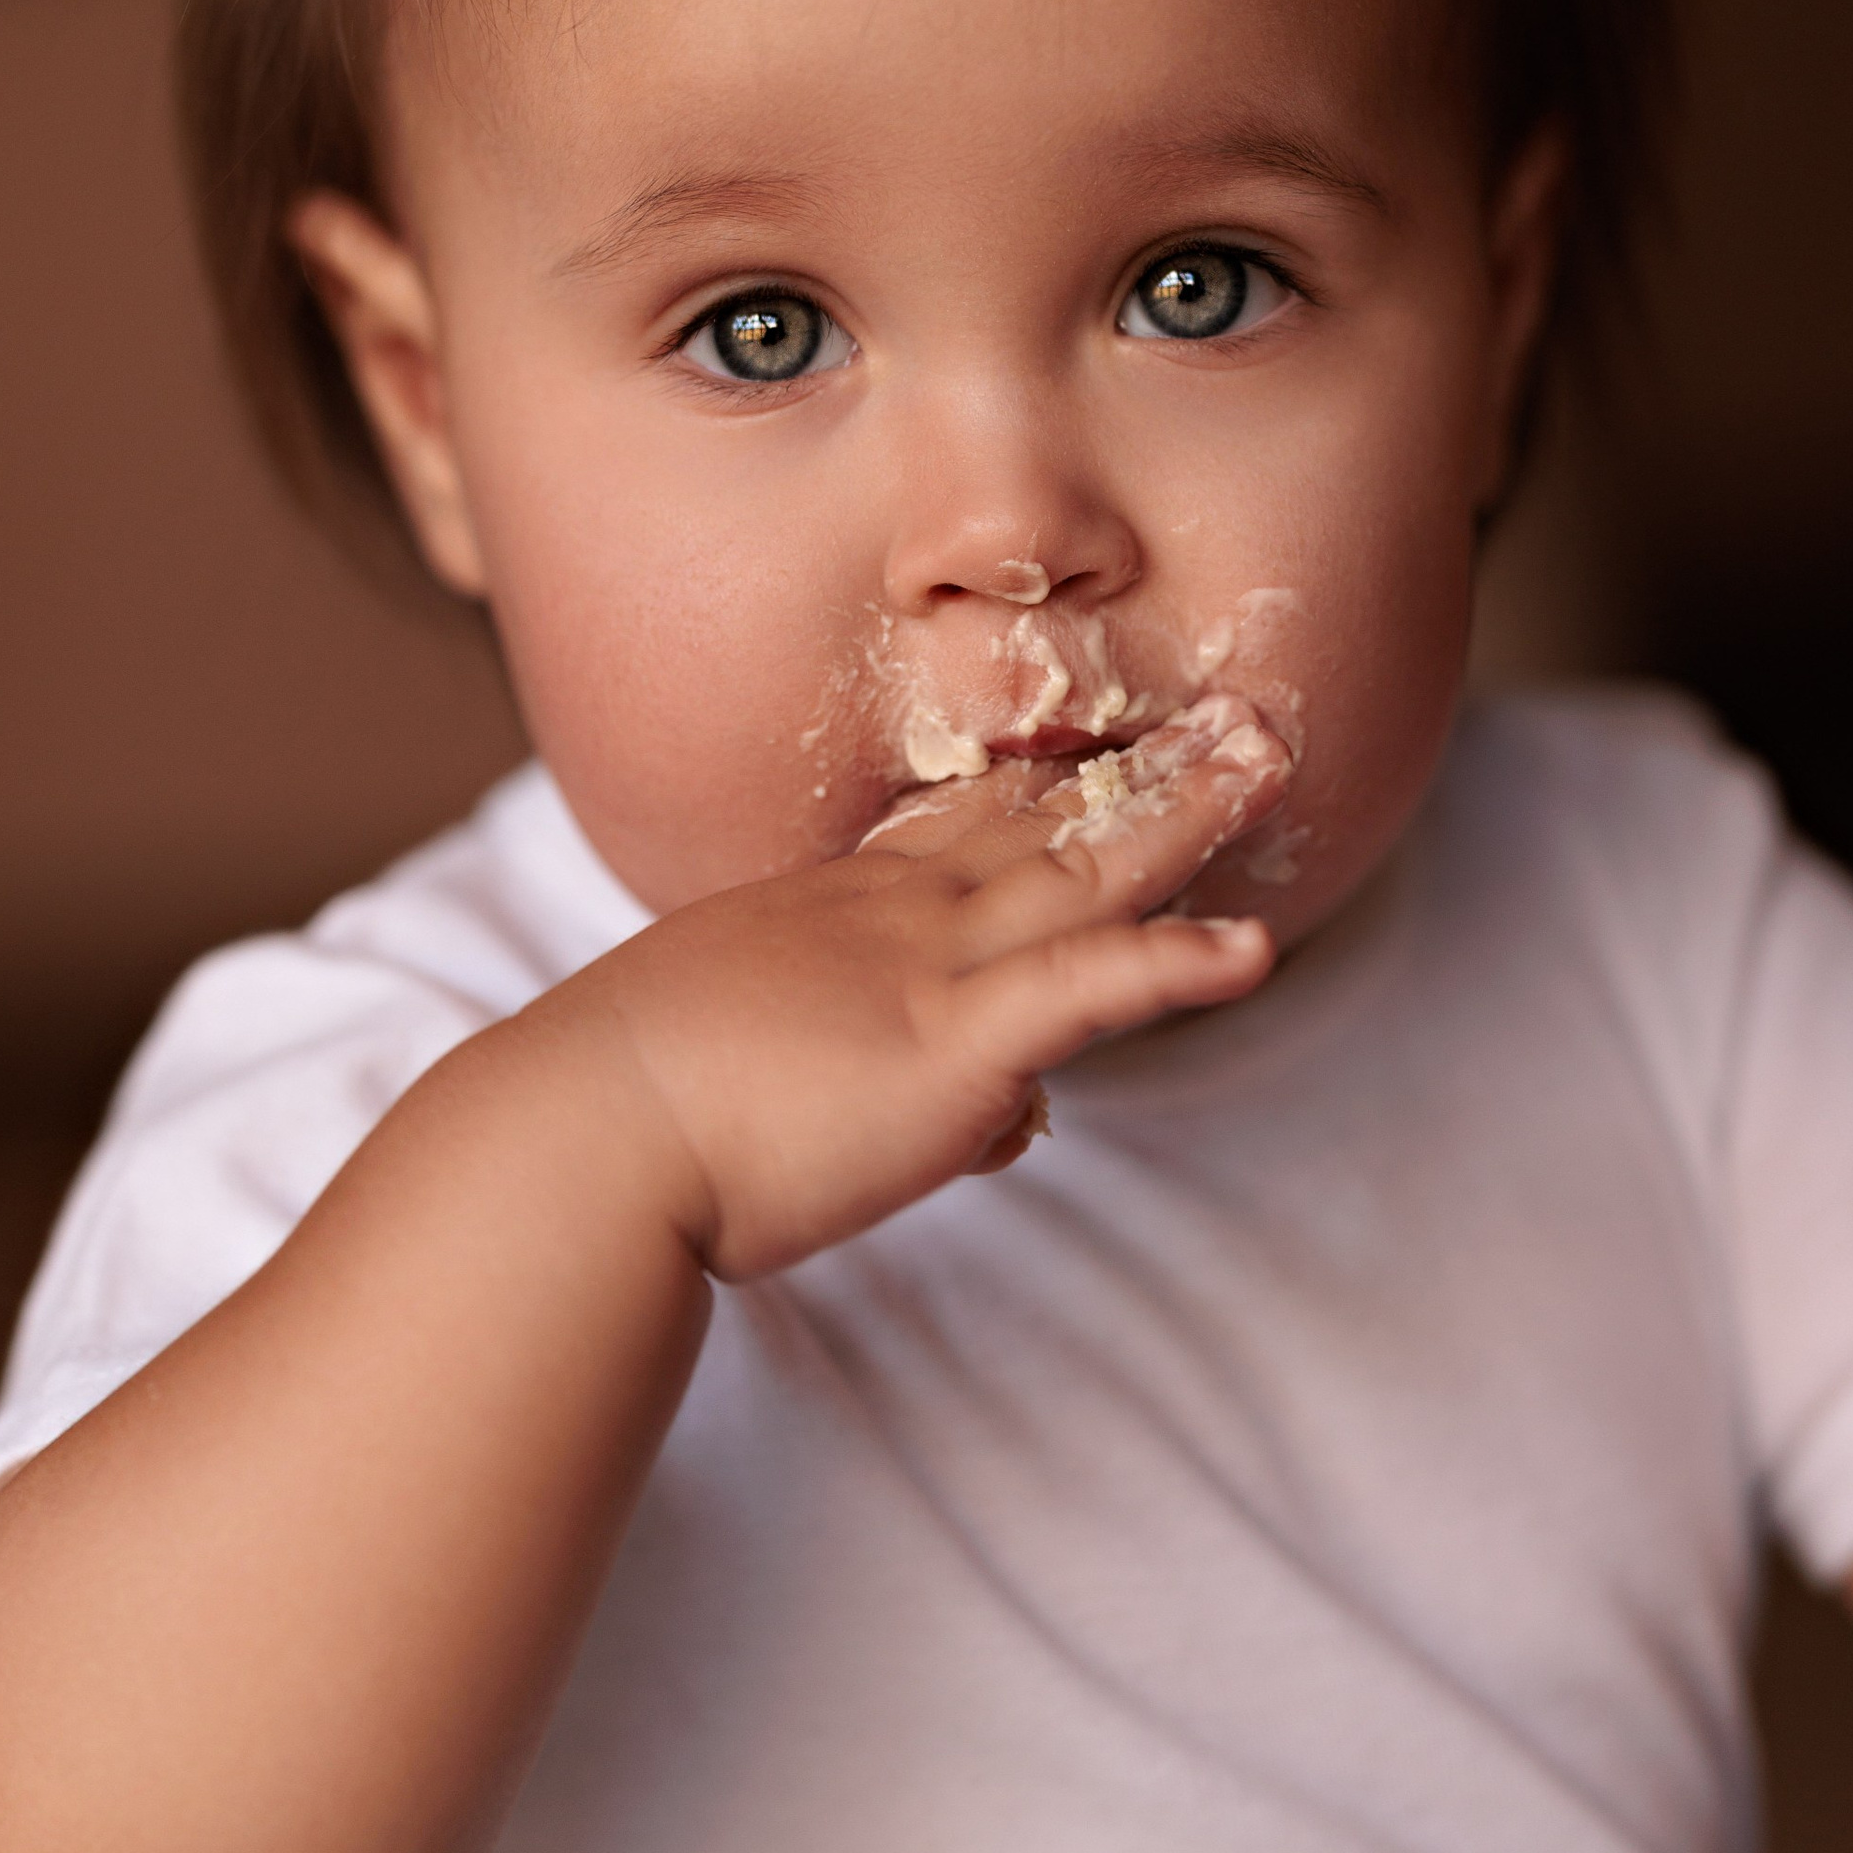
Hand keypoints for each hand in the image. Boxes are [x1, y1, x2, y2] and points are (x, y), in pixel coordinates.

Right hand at [557, 695, 1290, 1281]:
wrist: (579, 1138)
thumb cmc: (624, 1120)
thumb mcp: (756, 1076)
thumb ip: (891, 1086)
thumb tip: (1009, 1124)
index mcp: (829, 913)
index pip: (960, 835)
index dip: (1050, 791)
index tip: (1114, 753)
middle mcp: (888, 916)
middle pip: (1042, 822)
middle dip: (1147, 768)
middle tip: (1235, 714)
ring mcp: (926, 968)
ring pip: (1086, 872)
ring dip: (1188, 813)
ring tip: (1273, 759)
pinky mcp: (952, 1044)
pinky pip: (1088, 987)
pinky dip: (1177, 962)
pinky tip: (1253, 949)